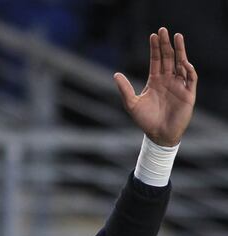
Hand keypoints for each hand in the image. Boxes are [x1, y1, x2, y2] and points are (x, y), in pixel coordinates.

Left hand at [113, 27, 196, 145]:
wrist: (158, 135)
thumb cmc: (145, 120)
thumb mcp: (131, 104)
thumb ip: (125, 89)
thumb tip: (115, 74)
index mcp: (155, 80)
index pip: (156, 60)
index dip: (155, 48)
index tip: (153, 35)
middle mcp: (168, 80)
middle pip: (169, 58)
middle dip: (167, 44)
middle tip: (164, 30)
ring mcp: (179, 86)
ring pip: (181, 64)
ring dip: (180, 51)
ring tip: (178, 37)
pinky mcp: (188, 94)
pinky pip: (191, 79)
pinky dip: (188, 70)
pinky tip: (184, 62)